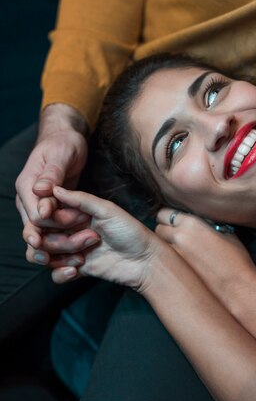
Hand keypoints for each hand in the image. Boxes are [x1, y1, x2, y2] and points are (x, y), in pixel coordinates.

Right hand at [16, 104, 88, 263]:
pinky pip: (51, 236)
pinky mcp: (50, 214)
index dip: (51, 224)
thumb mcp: (62, 154)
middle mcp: (28, 201)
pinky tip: (77, 259)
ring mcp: (37, 209)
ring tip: (78, 262)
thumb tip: (41, 190)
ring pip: (42, 239)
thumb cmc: (64, 143)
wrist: (66, 139)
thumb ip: (53, 174)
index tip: (68, 226)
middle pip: (37, 231)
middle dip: (58, 241)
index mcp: (27, 186)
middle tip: (84, 243)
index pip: (34, 214)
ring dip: (60, 250)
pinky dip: (63, 248)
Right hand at [48, 187, 160, 290]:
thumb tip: (55, 188)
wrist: (144, 261)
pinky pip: (55, 274)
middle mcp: (72, 230)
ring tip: (82, 257)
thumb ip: (81, 199)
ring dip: (61, 256)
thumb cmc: (130, 231)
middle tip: (85, 240)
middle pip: (43, 235)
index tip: (45, 218)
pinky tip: (77, 270)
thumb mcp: (107, 210)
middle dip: (57, 240)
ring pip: (46, 254)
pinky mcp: (76, 269)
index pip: (49, 212)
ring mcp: (72, 250)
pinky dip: (61, 273)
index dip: (44, 216)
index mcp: (77, 212)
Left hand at [155, 209, 255, 302]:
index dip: (168, 218)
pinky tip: (177, 265)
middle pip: (157, 228)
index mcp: (191, 223)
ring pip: (158, 245)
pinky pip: (163, 261)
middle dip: (164, 231)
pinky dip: (167, 261)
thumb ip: (206, 224)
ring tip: (176, 252)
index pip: (164, 213)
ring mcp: (174, 255)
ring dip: (163, 246)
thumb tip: (199, 222)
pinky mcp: (173, 272)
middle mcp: (179, 236)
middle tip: (172, 237)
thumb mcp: (225, 232)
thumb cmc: (235, 260)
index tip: (172, 222)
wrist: (237, 287)